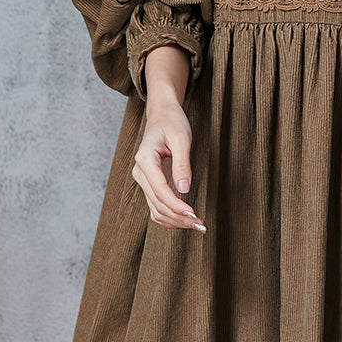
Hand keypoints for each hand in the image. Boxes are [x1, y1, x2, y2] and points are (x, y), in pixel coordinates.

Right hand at [132, 98, 205, 230]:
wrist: (162, 116)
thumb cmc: (172, 122)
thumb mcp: (181, 138)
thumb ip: (182, 164)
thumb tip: (184, 189)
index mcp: (145, 160)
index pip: (159, 190)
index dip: (176, 205)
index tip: (192, 214)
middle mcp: (140, 172)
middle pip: (157, 204)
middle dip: (179, 217)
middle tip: (201, 224)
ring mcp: (143, 180)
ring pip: (156, 210)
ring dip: (175, 221)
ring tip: (197, 225)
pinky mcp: (150, 184)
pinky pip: (156, 207)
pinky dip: (170, 217)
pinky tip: (185, 220)